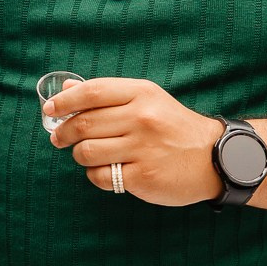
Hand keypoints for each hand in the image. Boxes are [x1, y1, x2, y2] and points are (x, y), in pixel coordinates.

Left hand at [44, 77, 221, 206]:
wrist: (216, 158)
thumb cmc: (173, 127)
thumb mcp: (147, 100)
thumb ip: (106, 95)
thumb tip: (65, 89)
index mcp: (142, 94)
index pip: (90, 92)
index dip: (63, 102)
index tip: (50, 110)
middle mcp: (142, 118)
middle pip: (83, 124)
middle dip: (63, 134)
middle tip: (59, 139)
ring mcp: (144, 148)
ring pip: (87, 152)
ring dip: (80, 155)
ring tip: (88, 155)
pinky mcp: (144, 176)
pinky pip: (101, 177)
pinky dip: (96, 175)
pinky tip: (107, 171)